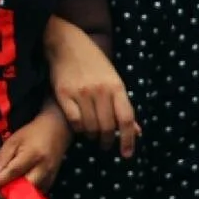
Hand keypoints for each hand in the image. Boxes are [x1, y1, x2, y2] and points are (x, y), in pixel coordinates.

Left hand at [0, 108, 73, 198]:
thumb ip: (2, 158)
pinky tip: (12, 195)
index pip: (13, 172)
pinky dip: (24, 196)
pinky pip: (37, 193)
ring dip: (13, 198)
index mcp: (32, 155)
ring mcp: (50, 176)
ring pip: (31, 193)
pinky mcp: (53, 180)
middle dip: (5, 194)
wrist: (58, 129)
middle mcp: (43, 168)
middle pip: (24, 187)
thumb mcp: (13, 141)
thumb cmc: (32, 134)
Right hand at [47, 24, 138, 156]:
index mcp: (117, 87)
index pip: (126, 119)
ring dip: (92, 135)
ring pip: (90, 126)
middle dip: (107, 140)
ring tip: (92, 135)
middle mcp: (100, 91)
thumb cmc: (93, 62)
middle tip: (105, 144)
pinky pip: (74, 120)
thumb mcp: (113, 80)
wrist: (66, 44)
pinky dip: (78, 128)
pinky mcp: (63, 94)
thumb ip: (122, 105)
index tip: (127, 154)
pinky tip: (79, 126)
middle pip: (107, 126)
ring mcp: (81, 93)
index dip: (129, 139)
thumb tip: (136, 130)